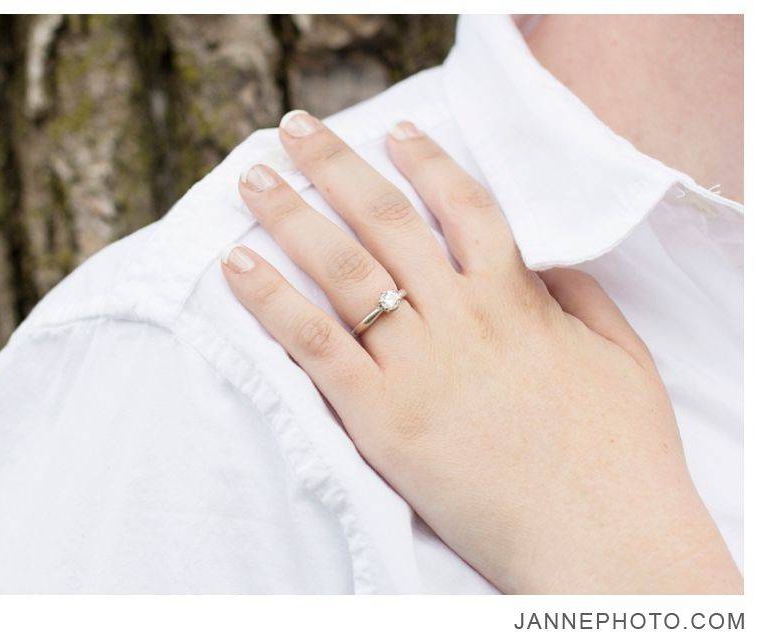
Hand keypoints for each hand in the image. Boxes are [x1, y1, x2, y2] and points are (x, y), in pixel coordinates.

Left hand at [221, 112, 741, 593]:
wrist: (598, 534)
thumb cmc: (620, 454)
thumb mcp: (621, 358)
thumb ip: (582, 299)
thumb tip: (548, 263)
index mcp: (516, 298)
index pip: (464, 206)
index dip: (427, 161)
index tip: (395, 129)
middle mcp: (459, 316)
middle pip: (386, 219)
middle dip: (336, 165)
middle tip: (294, 128)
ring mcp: (417, 364)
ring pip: (343, 268)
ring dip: (293, 215)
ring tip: (253, 179)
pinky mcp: (381, 416)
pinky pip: (316, 344)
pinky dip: (273, 302)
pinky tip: (238, 267)